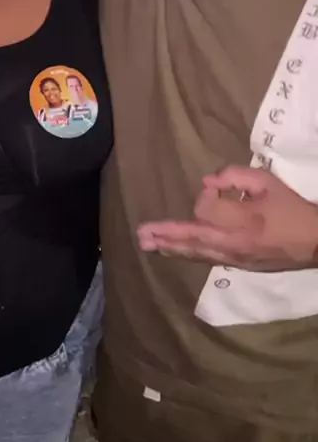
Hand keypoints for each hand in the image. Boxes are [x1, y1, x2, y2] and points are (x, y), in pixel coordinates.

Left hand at [137, 165, 317, 270]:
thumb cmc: (291, 208)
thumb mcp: (266, 181)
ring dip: (170, 247)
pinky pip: (205, 259)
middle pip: (191, 239)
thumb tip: (207, 181)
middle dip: (166, 235)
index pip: (205, 210)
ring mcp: (234, 258)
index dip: (206, 195)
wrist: (315, 242)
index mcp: (242, 221)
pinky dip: (186, 254)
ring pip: (195, 253)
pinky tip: (172, 252)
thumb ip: (234, 175)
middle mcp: (233, 244)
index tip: (217, 187)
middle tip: (142, 234)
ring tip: (148, 244)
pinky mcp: (237, 266)